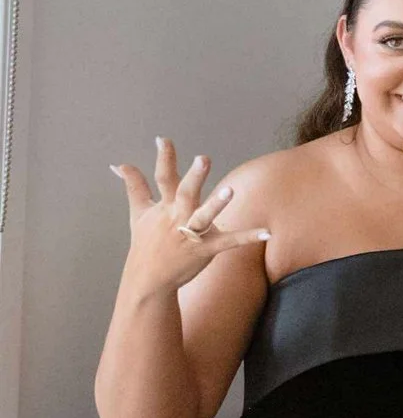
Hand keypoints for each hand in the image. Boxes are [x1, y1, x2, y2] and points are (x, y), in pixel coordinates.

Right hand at [110, 138, 267, 299]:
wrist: (148, 278)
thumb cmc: (146, 242)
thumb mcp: (139, 212)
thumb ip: (134, 186)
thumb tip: (119, 164)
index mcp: (164, 206)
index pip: (163, 178)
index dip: (164, 159)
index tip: (163, 139)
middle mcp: (176, 217)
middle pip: (185, 194)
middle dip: (194, 177)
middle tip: (202, 158)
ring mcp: (190, 234)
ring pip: (204, 217)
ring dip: (216, 204)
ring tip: (230, 190)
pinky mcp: (205, 250)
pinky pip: (229, 242)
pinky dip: (248, 237)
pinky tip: (267, 233)